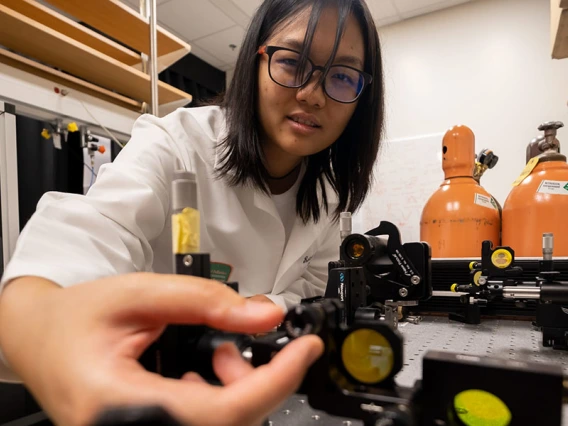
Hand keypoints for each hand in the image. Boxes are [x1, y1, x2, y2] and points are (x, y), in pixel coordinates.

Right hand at [0, 273, 323, 425]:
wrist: (40, 338)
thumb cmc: (74, 318)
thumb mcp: (138, 294)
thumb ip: (205, 301)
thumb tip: (264, 314)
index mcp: (122, 403)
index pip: (222, 411)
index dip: (274, 382)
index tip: (306, 351)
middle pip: (228, 425)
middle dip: (256, 382)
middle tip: (249, 341)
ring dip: (237, 390)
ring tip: (218, 351)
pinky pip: (202, 425)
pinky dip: (218, 397)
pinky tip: (201, 369)